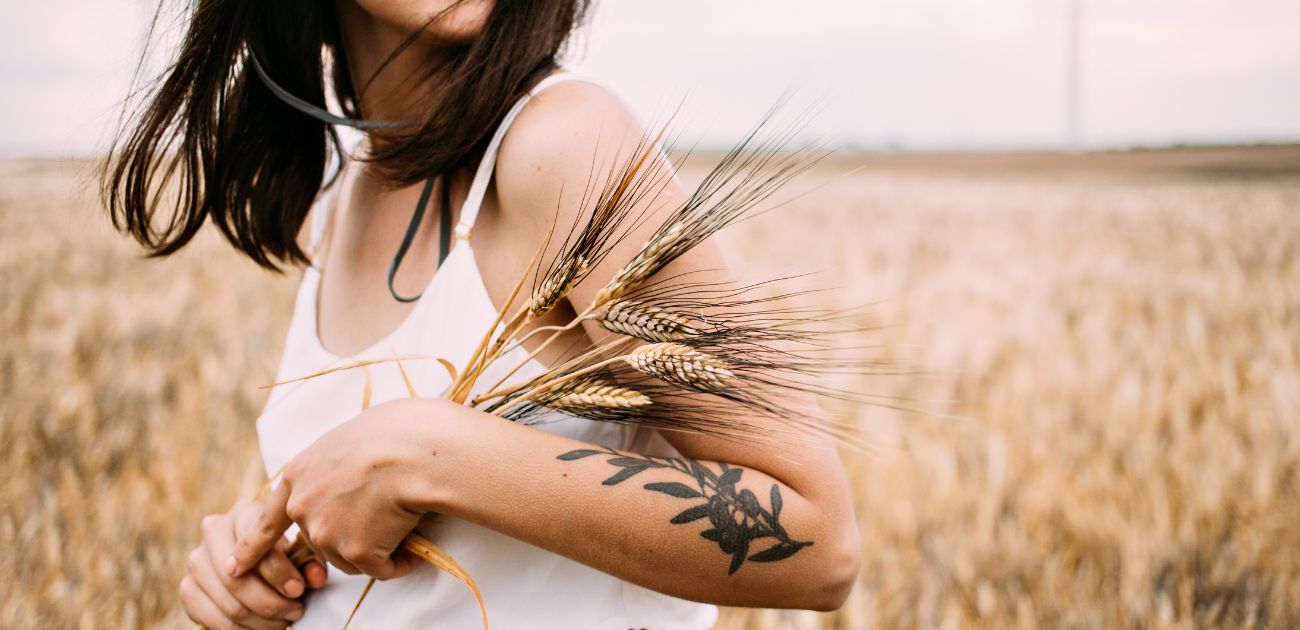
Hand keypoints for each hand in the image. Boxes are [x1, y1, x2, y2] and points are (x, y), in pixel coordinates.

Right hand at [179, 500, 327, 628]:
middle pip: (238, 579)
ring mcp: (196, 560)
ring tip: (284, 621)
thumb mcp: (299, 549)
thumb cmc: (282, 550)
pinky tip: (261, 628)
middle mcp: (213, 532)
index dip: (279, 572)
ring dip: (260, 620)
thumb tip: (316, 578)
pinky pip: (212, 618)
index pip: (256, 543)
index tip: (298, 590)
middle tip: (295, 610)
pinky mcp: (187, 588)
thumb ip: (309, 562)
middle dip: (271, 602)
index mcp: (243, 513)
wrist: (253, 556)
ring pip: (228, 602)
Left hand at [227, 398, 463, 580]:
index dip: (252, 548)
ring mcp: (327, 533)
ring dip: (377, 549)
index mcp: (297, 475)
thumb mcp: (347, 442)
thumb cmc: (394, 433)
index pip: (266, 522)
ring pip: (351, 558)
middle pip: (322, 541)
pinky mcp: (356, 552)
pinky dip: (398, 563)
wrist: (415, 450)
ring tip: (403, 521)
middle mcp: (303, 508)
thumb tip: (346, 487)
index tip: (234, 568)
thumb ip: (331, 470)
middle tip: (382, 516)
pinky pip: (381, 569)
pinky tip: (413, 547)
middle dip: (351, 538)